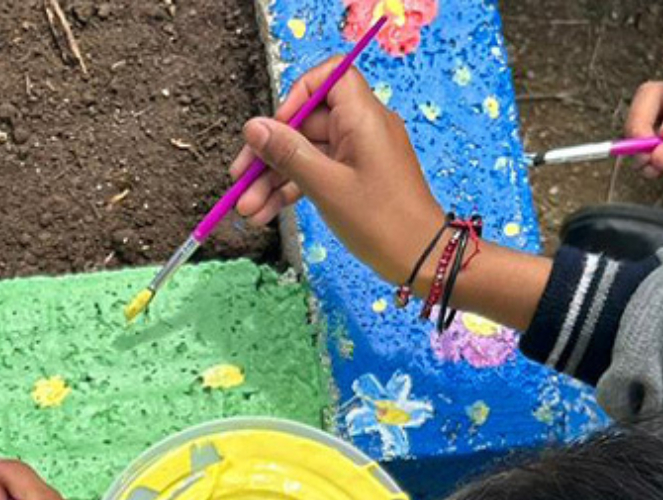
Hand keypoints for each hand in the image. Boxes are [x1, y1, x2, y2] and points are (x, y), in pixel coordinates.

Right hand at [228, 59, 447, 288]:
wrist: (423, 259)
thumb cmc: (383, 221)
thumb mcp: (326, 186)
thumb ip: (287, 153)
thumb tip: (253, 127)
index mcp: (363, 116)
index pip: (328, 77)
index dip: (294, 97)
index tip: (270, 129)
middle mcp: (362, 127)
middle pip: (306, 123)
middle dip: (269, 153)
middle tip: (239, 180)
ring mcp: (359, 153)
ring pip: (307, 153)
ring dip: (274, 179)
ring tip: (247, 209)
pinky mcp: (357, 176)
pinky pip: (318, 172)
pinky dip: (293, 189)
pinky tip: (266, 213)